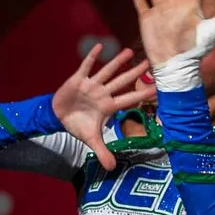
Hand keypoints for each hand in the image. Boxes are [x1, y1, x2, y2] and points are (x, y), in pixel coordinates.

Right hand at [52, 44, 154, 165]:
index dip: (142, 94)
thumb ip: (102, 152)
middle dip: (135, 73)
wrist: (58, 117)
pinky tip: (99, 46)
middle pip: (122, 81)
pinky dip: (91, 57)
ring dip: (117, 61)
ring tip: (129, 51)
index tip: (157, 87)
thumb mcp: (91, 139)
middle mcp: (103, 93)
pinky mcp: (78, 79)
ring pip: (107, 71)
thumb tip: (112, 168)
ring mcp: (92, 85)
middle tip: (150, 62)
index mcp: (108, 106)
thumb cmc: (77, 125)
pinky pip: (86, 66)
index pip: (129, 99)